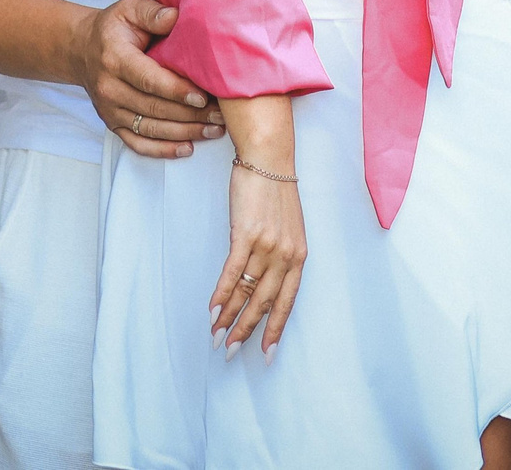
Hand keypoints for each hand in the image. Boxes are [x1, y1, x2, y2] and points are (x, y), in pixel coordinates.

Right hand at [73, 0, 222, 157]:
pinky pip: (137, 143)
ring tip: (214, 130)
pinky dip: (162, 150)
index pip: (148, 79)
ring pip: (150, 128)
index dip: (176, 91)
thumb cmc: (114, 28)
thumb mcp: (130, 8)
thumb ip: (153, 12)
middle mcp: (109, 88)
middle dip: (190, 115)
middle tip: (220, 114)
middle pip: (153, 108)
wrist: (83, 49)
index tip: (202, 97)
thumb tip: (176, 16)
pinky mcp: (112, 123)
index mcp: (115, 58)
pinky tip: (187, 148)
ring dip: (184, 133)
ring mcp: (109, 109)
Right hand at [212, 157, 305, 356]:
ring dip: (229, 317)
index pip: (287, 300)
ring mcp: (266, 245)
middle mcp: (285, 254)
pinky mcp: (246, 234)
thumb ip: (277, 255)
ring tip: (217, 337)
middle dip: (247, 330)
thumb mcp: (285, 227)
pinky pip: (233, 272)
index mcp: (299, 255)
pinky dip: (221, 294)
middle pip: (264, 302)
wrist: (267, 158)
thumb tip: (258, 280)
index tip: (266, 353)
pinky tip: (212, 309)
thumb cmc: (274, 190)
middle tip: (231, 352)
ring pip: (247, 292)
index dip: (276, 328)